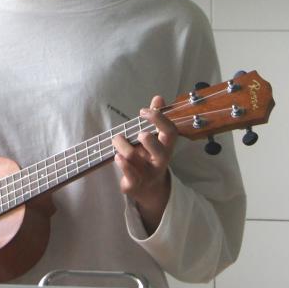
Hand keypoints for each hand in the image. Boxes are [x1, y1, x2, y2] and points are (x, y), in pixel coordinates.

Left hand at [112, 95, 175, 234]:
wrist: (149, 189)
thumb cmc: (149, 156)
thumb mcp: (154, 139)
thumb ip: (156, 118)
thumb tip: (158, 98)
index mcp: (166, 147)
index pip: (171, 132)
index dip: (158, 119)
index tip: (143, 111)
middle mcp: (160, 161)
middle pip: (160, 151)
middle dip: (148, 139)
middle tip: (139, 133)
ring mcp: (148, 174)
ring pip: (134, 158)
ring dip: (122, 145)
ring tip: (117, 139)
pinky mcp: (135, 184)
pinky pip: (129, 175)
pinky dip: (121, 163)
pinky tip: (117, 156)